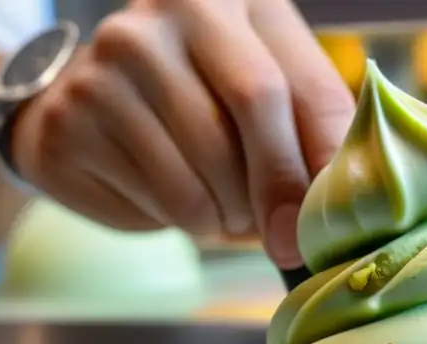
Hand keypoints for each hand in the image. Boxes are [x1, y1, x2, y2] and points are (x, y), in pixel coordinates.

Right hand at [12, 0, 354, 267]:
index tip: (336, 214)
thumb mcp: (265, 98)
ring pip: (207, 171)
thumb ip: (311, 129)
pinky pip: (165, 200)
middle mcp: (168, 12)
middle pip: (255, 109)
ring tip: (228, 209)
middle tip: (287, 238)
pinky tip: (184, 203)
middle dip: (280, 190)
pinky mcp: (75, 119)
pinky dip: (191, 222)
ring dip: (233, 215)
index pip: (299, 82)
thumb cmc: (200, 107)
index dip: (327, 157)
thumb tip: (350, 200)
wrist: (90, 111)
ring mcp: (112, 60)